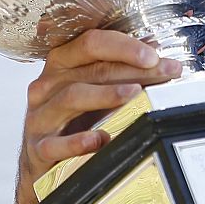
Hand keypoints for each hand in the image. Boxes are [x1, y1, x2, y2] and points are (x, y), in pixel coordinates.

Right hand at [16, 29, 181, 203]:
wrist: (43, 160)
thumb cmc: (73, 118)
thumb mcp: (94, 89)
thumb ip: (120, 71)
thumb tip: (158, 56)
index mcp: (62, 63)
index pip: (92, 43)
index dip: (125, 47)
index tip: (154, 56)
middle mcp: (47, 85)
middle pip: (92, 69)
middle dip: (134, 70)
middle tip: (166, 73)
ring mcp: (40, 116)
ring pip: (72, 97)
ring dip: (107, 94)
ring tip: (134, 94)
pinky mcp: (38, 147)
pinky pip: (56, 143)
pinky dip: (79, 141)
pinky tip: (101, 139)